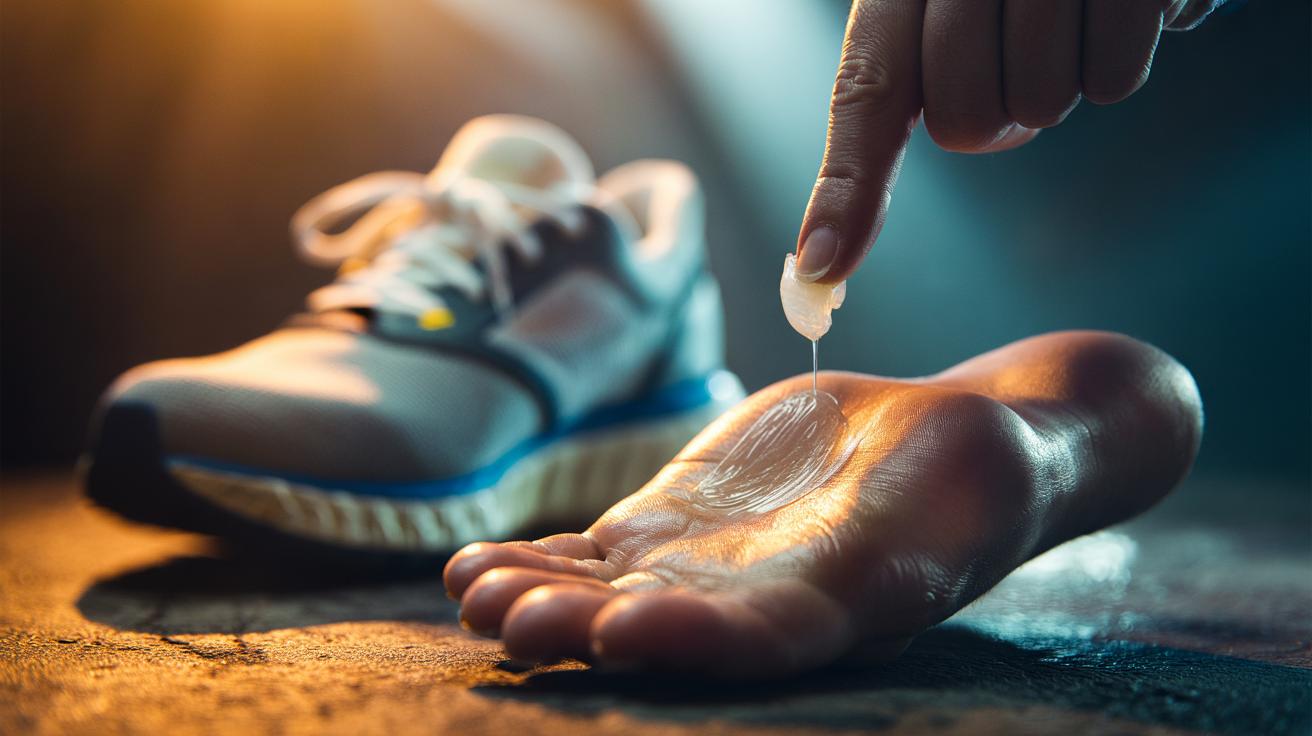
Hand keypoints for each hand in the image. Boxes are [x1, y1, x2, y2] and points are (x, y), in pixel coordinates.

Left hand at [795, 0, 1224, 283]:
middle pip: (964, 120)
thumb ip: (889, 92)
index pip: (867, 90)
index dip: (847, 188)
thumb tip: (826, 253)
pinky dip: (1121, 59)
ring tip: (1074, 12)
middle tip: (1020, 49)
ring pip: (1042, 106)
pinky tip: (1126, 5)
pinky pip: (1113, 82)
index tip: (822, 265)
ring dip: (1063, 80)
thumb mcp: (942, 3)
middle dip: (997, 114)